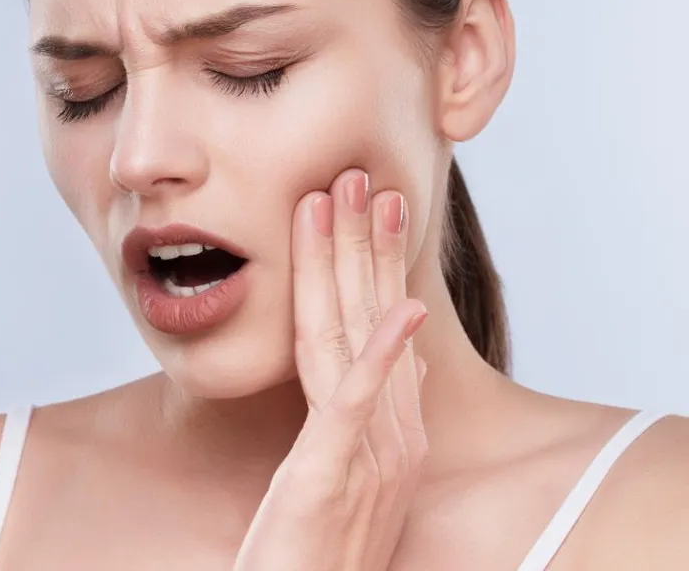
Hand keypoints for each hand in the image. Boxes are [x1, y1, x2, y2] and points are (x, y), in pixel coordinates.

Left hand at [234, 169, 428, 570]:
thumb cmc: (311, 549)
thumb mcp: (342, 472)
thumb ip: (367, 416)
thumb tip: (398, 366)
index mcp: (390, 428)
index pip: (380, 328)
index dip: (375, 265)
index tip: (368, 206)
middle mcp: (392, 433)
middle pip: (376, 318)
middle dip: (368, 244)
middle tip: (363, 176)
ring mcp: (372, 451)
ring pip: (360, 338)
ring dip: (359, 265)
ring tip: (354, 202)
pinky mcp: (338, 470)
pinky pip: (360, 400)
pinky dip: (380, 351)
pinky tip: (398, 309)